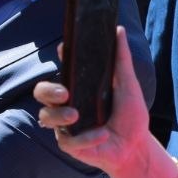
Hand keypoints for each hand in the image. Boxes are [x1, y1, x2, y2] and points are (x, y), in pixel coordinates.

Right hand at [33, 26, 148, 177]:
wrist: (136, 148)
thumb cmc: (131, 117)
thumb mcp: (129, 86)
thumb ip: (122, 60)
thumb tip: (118, 30)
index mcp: (79, 88)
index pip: (62, 70)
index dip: (60, 59)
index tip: (63, 49)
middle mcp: (67, 104)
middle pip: (41, 92)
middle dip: (48, 90)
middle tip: (65, 93)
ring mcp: (65, 124)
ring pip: (46, 116)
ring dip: (59, 115)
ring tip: (76, 115)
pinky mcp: (68, 144)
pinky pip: (67, 139)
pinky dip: (86, 138)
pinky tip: (102, 135)